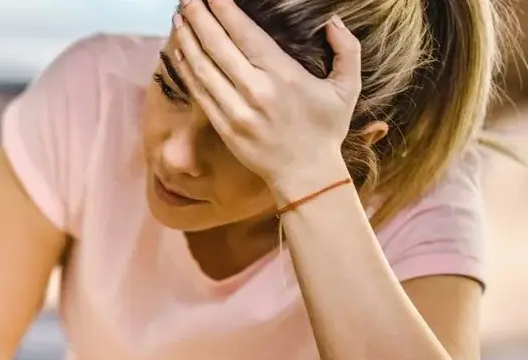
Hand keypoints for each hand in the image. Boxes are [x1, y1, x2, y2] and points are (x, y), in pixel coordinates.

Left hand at [171, 0, 359, 195]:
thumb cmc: (326, 129)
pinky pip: (199, 92)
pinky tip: (179, 52)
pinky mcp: (223, 126)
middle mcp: (256, 91)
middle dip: (199, 18)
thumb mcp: (348, 87)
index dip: (225, 12)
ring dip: (188, 40)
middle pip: (218, 46)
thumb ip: (347, 49)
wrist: (306, 175)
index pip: (246, 35)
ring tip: (179, 17)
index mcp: (283, 76)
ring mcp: (236, 110)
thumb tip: (333, 21)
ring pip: (203, 68)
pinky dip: (187, 70)